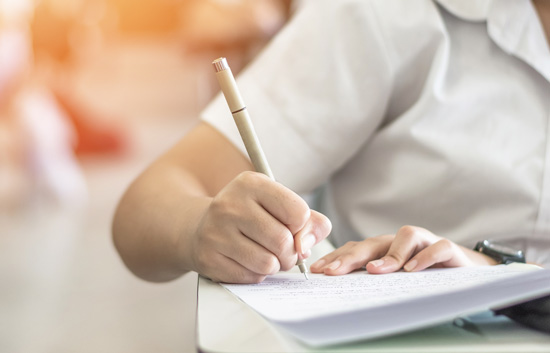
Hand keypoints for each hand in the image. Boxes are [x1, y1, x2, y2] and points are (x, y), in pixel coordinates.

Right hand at [189, 171, 331, 282]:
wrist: (202, 227)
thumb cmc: (252, 216)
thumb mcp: (279, 206)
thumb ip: (309, 222)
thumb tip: (305, 246)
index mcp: (251, 183)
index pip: (298, 212)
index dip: (301, 226)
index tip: (291, 226)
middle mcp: (230, 203)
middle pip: (283, 241)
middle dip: (290, 253)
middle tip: (283, 250)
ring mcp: (216, 231)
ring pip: (268, 263)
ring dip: (274, 265)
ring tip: (265, 255)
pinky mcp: (208, 257)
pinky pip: (250, 277)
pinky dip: (256, 274)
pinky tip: (246, 261)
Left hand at [310, 225, 496, 274]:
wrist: (464, 271)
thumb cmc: (422, 276)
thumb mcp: (394, 279)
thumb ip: (372, 278)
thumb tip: (340, 291)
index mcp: (383, 248)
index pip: (355, 248)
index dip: (336, 258)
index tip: (317, 271)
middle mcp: (400, 241)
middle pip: (372, 242)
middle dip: (350, 256)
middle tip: (333, 271)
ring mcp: (424, 242)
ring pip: (404, 237)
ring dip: (388, 255)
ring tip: (374, 271)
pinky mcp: (447, 249)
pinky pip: (437, 247)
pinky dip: (424, 257)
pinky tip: (412, 270)